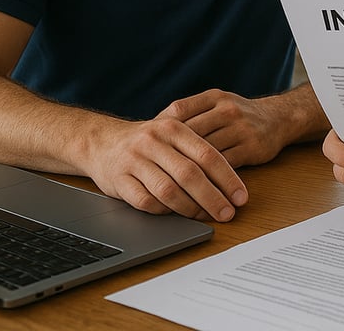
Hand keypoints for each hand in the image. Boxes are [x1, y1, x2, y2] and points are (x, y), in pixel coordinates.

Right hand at [84, 115, 247, 222]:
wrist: (102, 142)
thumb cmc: (148, 143)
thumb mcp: (173, 136)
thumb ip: (198, 153)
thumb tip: (231, 186)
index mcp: (174, 128)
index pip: (208, 155)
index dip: (228, 178)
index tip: (241, 197)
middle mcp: (154, 142)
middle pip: (190, 174)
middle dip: (213, 198)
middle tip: (228, 214)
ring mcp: (134, 160)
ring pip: (168, 190)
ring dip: (190, 208)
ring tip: (204, 216)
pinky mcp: (119, 180)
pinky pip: (146, 202)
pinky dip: (164, 211)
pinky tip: (175, 214)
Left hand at [159, 88, 306, 168]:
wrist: (279, 118)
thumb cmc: (240, 115)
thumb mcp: (218, 103)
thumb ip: (193, 112)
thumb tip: (156, 128)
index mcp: (214, 97)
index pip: (179, 110)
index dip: (161, 128)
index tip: (148, 143)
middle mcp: (227, 110)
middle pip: (190, 133)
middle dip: (171, 151)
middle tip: (152, 168)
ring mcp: (240, 129)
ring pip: (206, 153)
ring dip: (189, 169)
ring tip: (170, 182)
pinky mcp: (251, 148)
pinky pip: (224, 166)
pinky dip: (209, 178)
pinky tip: (196, 186)